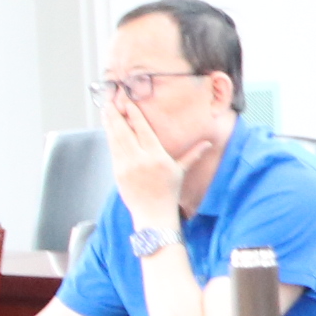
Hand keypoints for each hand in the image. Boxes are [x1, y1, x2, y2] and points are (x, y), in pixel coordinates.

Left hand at [107, 94, 184, 232]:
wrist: (153, 215)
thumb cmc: (168, 193)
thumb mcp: (180, 171)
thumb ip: (193, 154)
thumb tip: (208, 143)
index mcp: (157, 156)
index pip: (143, 129)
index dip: (134, 114)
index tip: (127, 102)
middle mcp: (140, 159)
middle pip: (125, 131)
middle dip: (117, 115)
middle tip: (111, 101)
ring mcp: (126, 166)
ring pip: (115, 139)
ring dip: (110, 123)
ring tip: (106, 110)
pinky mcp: (117, 172)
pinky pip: (112, 150)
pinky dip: (109, 137)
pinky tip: (108, 128)